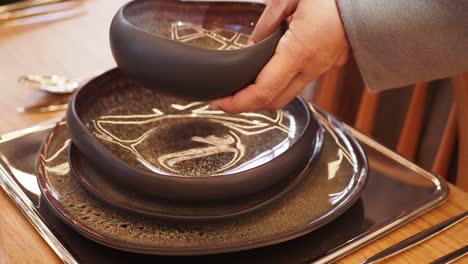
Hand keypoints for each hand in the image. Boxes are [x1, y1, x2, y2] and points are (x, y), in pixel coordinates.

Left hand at [210, 0, 348, 112]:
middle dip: (247, 105)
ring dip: (264, 96)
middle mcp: (312, 66)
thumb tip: (253, 43)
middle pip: (274, 101)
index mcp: (300, 50)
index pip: (263, 90)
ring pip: (288, 95)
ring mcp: (322, 67)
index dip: (238, 103)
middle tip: (227, 99)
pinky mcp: (328, 64)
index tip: (220, 103)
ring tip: (244, 87)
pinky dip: (281, 85)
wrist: (371, 0)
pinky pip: (301, 82)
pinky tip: (270, 73)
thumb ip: (268, 21)